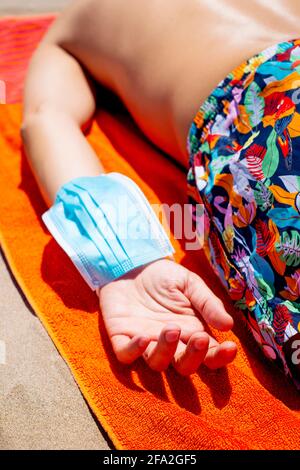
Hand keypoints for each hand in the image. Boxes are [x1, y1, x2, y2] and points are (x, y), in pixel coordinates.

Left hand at [98, 259, 236, 374]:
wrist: (131, 263)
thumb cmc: (163, 276)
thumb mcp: (190, 283)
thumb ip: (207, 303)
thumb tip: (228, 325)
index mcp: (191, 332)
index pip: (209, 354)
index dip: (220, 356)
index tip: (231, 348)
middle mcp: (170, 344)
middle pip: (184, 366)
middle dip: (194, 357)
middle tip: (199, 338)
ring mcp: (145, 343)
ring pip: (157, 363)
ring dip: (165, 351)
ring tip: (171, 329)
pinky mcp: (121, 337)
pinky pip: (126, 354)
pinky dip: (133, 351)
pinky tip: (142, 337)